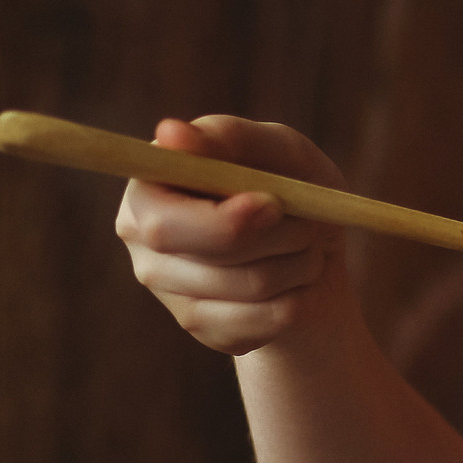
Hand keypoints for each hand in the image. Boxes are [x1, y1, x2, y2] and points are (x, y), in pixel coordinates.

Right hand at [115, 116, 352, 354]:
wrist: (318, 253)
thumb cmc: (291, 186)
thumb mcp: (278, 150)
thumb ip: (230, 137)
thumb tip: (171, 133)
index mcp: (148, 189)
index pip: (165, 223)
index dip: (223, 222)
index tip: (272, 205)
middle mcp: (144, 243)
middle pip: (213, 257)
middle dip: (281, 236)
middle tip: (306, 223)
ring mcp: (171, 293)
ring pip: (253, 287)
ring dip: (302, 263)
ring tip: (306, 247)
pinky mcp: (206, 329)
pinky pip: (270, 320)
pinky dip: (303, 297)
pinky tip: (295, 283)